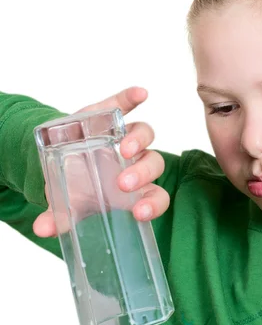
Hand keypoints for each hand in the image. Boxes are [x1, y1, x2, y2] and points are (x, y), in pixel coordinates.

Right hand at [32, 86, 169, 237]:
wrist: (59, 156)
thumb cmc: (74, 184)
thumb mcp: (67, 201)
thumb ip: (60, 217)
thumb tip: (42, 229)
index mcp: (134, 188)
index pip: (156, 196)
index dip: (153, 204)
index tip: (140, 212)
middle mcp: (136, 161)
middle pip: (153, 163)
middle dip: (142, 173)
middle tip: (123, 183)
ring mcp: (125, 135)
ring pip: (144, 134)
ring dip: (138, 139)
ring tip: (124, 147)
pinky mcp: (109, 114)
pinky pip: (125, 103)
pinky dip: (132, 98)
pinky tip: (139, 95)